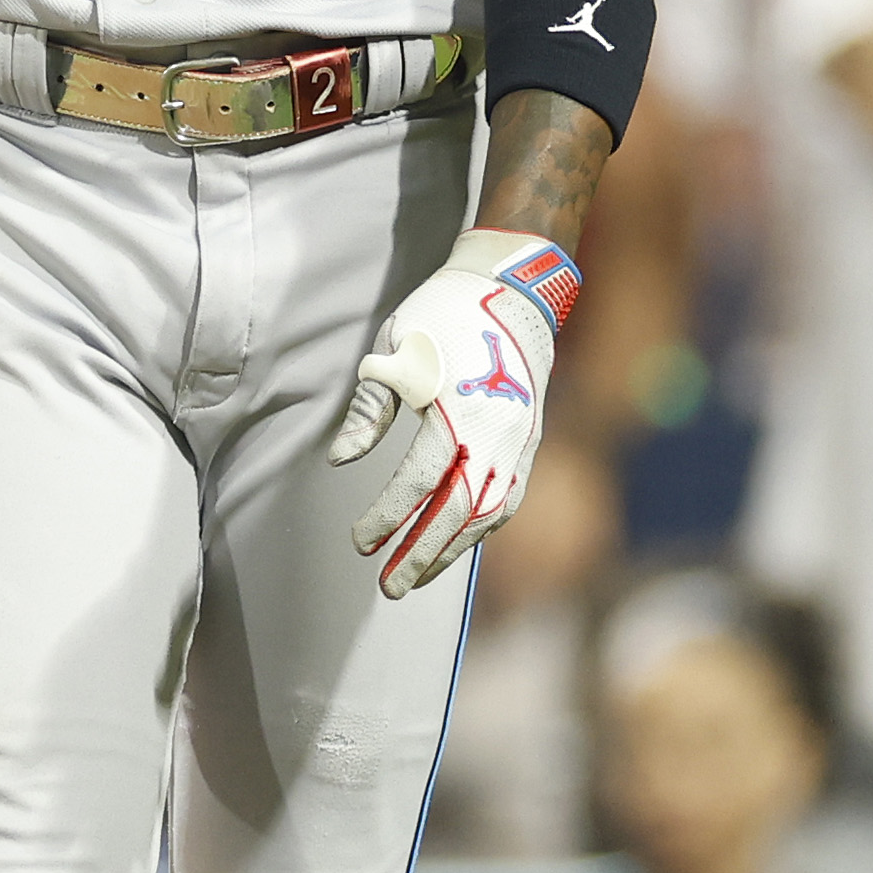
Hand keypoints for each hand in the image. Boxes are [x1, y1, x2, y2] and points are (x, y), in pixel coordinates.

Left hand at [329, 228, 580, 597]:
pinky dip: (482, 526)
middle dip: (422, 554)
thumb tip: (341, 461)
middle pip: (458, 511)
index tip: (361, 543)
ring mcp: (521, 438)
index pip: (420, 481)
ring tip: (419, 575)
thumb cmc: (441, 314)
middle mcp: (496, 431)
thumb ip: (369, 409)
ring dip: (453, 549)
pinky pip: (510, 496)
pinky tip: (457, 542)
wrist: (512, 285)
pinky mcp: (531, 438)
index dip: (388, 517)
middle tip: (389, 586)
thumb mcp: (393, 350)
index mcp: (457, 408)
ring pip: (489, 512)